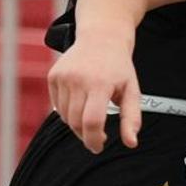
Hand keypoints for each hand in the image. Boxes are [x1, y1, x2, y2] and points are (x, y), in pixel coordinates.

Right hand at [49, 37, 141, 153]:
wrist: (101, 38)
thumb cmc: (119, 68)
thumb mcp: (132, 90)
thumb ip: (132, 118)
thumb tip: (131, 143)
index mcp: (99, 84)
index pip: (91, 121)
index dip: (94, 140)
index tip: (99, 147)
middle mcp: (77, 79)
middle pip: (76, 122)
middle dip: (86, 136)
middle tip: (98, 137)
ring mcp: (62, 77)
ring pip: (66, 117)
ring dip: (77, 125)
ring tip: (91, 118)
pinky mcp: (53, 76)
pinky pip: (57, 106)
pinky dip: (68, 112)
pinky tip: (81, 103)